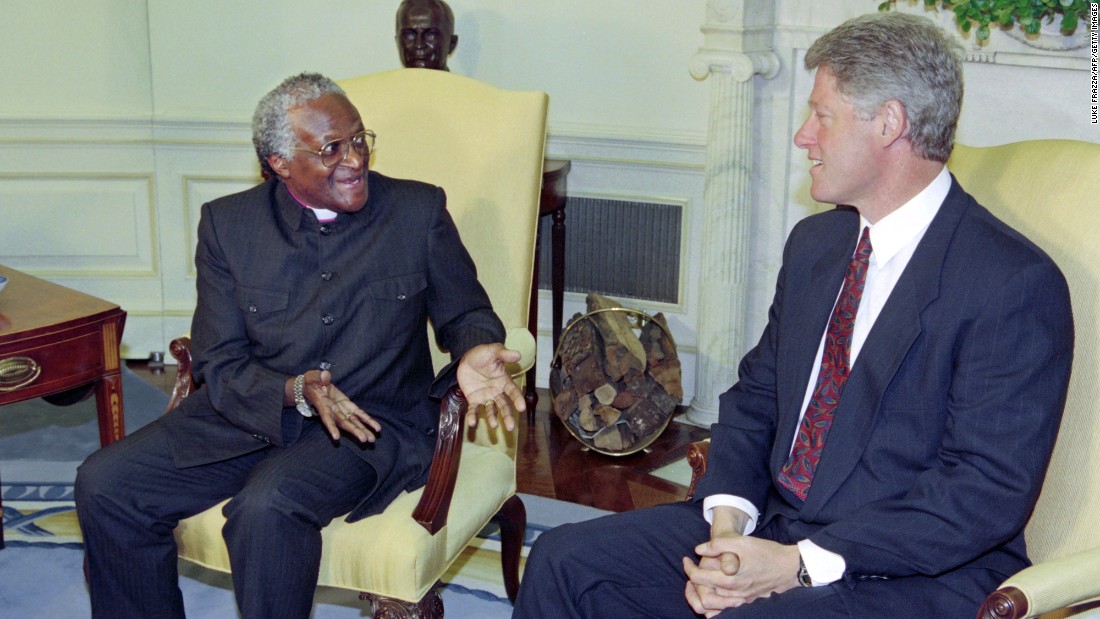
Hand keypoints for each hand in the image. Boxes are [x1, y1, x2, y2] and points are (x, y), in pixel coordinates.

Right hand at [302, 370, 381, 442]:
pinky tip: (376, 428)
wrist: (314, 385)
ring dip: (363, 430)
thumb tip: (325, 376)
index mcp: (323, 405)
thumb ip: (318, 377)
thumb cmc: (311, 382)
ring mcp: (342, 410)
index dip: (331, 427)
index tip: (336, 438)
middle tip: (364, 439)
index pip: (327, 417)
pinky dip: (368, 420)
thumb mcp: (312, 377)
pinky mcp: (348, 406)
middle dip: (354, 431)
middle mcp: (333, 411)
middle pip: (344, 423)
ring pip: (353, 422)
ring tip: (372, 439)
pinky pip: (359, 414)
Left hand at [456, 343, 525, 431]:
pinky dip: (473, 416)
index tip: (521, 408)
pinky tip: (472, 423)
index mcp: (504, 381)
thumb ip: (504, 354)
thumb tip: (518, 354)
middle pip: (504, 405)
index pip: (513, 391)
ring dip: (492, 418)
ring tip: (493, 426)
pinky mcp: (474, 400)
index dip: (517, 399)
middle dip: (507, 416)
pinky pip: (474, 409)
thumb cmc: (483, 354)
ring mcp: (485, 397)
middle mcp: (497, 392)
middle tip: (510, 427)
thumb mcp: (493, 351)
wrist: (466, 359)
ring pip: (491, 410)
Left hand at [684, 536, 800, 613]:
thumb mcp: (741, 542)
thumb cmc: (766, 552)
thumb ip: (718, 545)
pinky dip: (714, 607)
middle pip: (701, 595)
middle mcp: (733, 594)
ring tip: (698, 582)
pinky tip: (712, 594)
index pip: (698, 578)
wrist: (789, 567)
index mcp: (729, 579)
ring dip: (700, 594)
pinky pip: (724, 612)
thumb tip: (698, 550)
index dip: (688, 567)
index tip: (686, 559)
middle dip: (691, 583)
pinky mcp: (746, 604)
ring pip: (711, 607)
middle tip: (690, 570)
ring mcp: (740, 602)